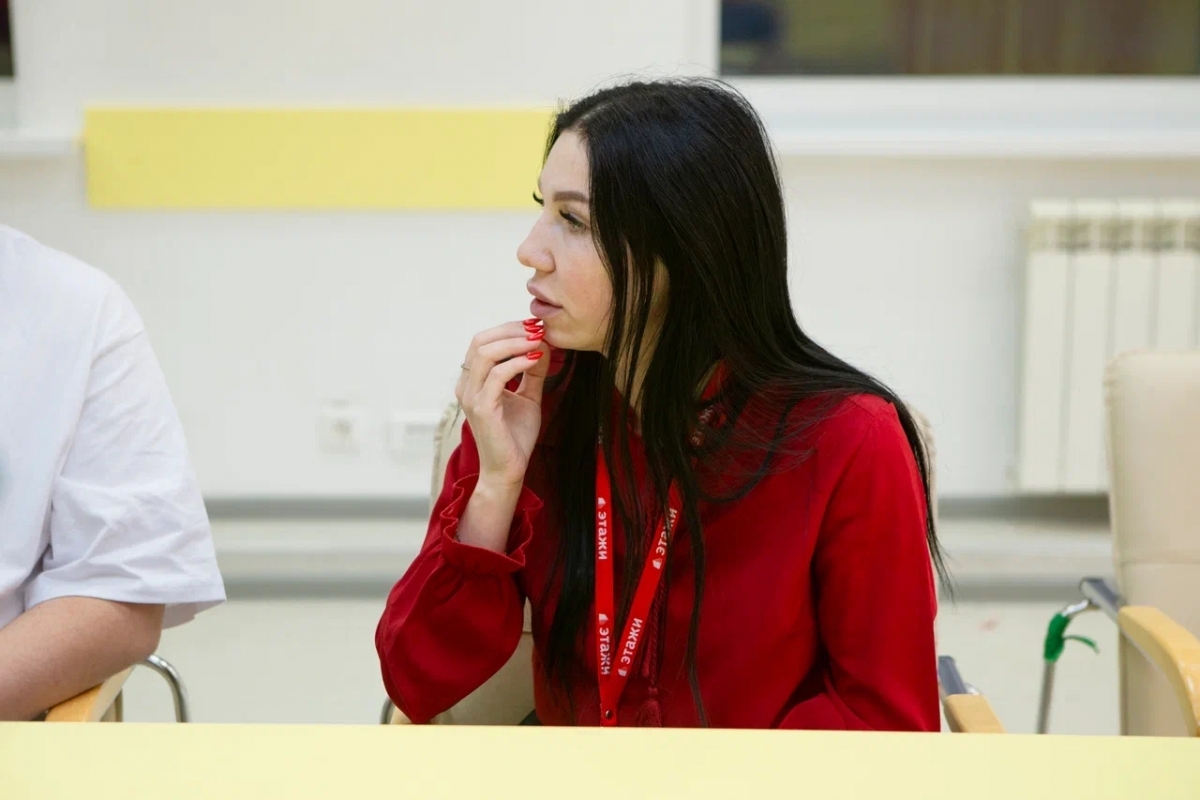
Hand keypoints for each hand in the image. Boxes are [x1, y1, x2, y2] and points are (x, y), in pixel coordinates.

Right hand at [454, 319, 548, 489]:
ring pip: (485, 353)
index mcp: (473, 381)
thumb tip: (542, 344)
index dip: (508, 328)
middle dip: (511, 330)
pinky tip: (536, 359)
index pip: (483, 341)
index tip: (536, 326)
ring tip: (538, 341)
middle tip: (538, 329)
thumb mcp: (528, 396)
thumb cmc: (515, 436)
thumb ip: (532, 371)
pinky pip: (497, 375)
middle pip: (480, 340)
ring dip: (515, 342)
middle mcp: (466, 386)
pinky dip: (518, 362)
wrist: (509, 469)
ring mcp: (471, 397)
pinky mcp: (482, 409)